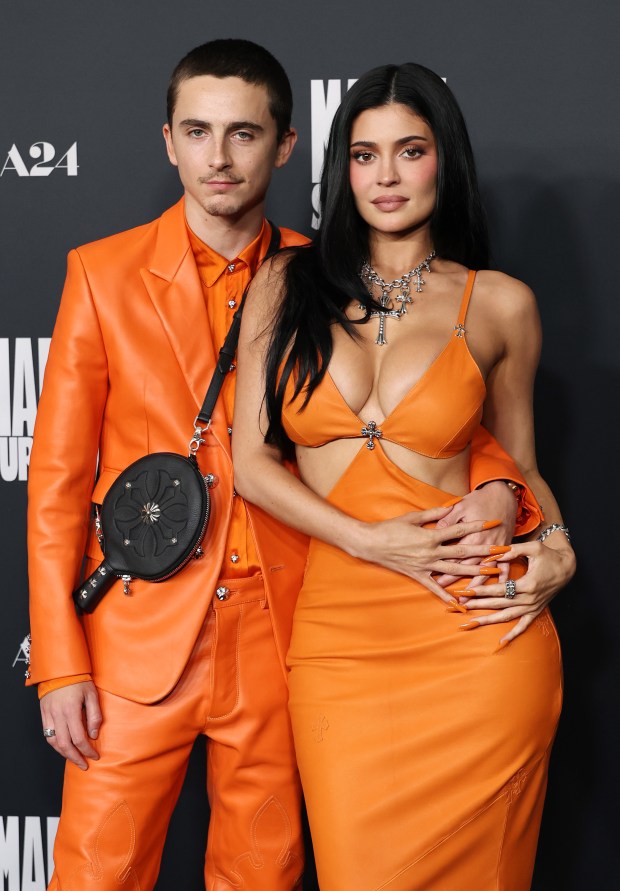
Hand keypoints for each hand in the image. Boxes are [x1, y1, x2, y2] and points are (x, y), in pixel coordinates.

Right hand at [40, 681, 101, 769]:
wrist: (60, 670)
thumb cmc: (78, 680)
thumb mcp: (92, 694)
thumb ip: (94, 715)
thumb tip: (93, 734)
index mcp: (71, 710)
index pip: (79, 738)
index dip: (87, 750)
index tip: (95, 755)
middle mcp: (58, 715)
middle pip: (65, 745)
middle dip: (75, 758)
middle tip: (84, 765)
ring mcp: (49, 716)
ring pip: (54, 742)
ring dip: (64, 754)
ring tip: (74, 759)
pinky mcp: (44, 714)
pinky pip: (47, 734)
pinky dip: (55, 744)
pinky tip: (63, 748)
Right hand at [358, 505, 505, 605]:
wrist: (370, 544)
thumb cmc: (390, 528)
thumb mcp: (412, 517)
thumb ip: (434, 514)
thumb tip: (451, 508)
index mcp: (430, 536)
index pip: (459, 530)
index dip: (477, 525)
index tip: (492, 522)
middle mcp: (431, 552)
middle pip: (463, 552)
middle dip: (484, 552)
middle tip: (503, 552)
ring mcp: (425, 565)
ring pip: (454, 570)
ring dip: (474, 572)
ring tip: (492, 573)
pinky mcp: (417, 575)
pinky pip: (434, 587)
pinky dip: (446, 596)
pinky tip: (459, 603)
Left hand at [434, 482, 517, 587]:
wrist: (503, 494)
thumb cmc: (480, 499)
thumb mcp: (460, 506)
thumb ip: (447, 520)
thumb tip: (434, 531)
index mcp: (471, 534)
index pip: (454, 554)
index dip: (444, 566)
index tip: (434, 579)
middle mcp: (483, 544)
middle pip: (466, 565)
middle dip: (454, 579)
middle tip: (444, 592)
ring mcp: (496, 548)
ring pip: (484, 570)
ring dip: (475, 585)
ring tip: (467, 599)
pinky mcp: (505, 548)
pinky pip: (505, 567)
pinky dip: (501, 580)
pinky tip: (497, 592)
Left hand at [458, 539, 575, 642]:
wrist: (567, 567)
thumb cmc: (548, 555)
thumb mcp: (532, 548)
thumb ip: (512, 551)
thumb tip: (492, 555)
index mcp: (528, 584)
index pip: (499, 589)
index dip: (482, 590)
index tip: (466, 591)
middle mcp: (529, 599)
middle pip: (499, 604)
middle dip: (478, 605)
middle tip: (461, 605)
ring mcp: (533, 607)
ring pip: (507, 617)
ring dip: (488, 620)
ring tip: (470, 623)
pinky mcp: (536, 611)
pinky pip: (524, 626)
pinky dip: (513, 635)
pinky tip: (500, 643)